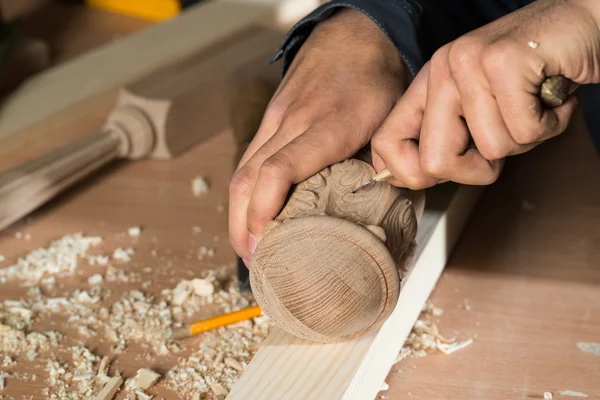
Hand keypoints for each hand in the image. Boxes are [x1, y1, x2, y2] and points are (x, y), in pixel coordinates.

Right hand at [229, 9, 406, 264]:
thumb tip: (377, 214)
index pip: (278, 170)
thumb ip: (381, 168)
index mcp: (326, 126)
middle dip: (242, 225)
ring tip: (250, 246)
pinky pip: (249, 159)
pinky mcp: (270, 119)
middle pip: (247, 177)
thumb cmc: (375, 80)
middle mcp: (291, 123)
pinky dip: (246, 192)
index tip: (264, 244)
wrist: (354, 36)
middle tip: (253, 260)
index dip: (264, 210)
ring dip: (239, 213)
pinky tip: (253, 211)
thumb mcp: (389, 123)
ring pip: (242, 169)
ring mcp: (275, 119)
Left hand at [371, 0, 599, 188]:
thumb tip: (415, 178)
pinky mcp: (504, 61)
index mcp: (430, 83)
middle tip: (505, 137)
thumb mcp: (482, 111)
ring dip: (525, 139)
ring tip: (534, 105)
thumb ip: (451, 139)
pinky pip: (524, 131)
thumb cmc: (536, 75)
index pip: (386, 142)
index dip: (410, 174)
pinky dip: (549, 125)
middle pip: (434, 162)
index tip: (444, 172)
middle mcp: (443, 69)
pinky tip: (551, 98)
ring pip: (490, 149)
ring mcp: (469, 62)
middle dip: (478, 168)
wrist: (584, 26)